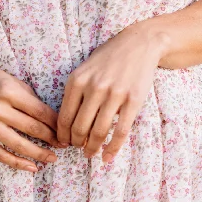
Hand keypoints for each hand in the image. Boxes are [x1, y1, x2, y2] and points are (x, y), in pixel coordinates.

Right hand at [0, 64, 63, 172]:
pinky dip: (18, 163)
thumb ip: (28, 96)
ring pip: (18, 145)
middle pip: (32, 128)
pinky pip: (1, 155)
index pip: (39, 111)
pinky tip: (32, 167)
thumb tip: (50, 117)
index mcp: (7, 91)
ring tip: (52, 158)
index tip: (66, 129)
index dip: (55, 122)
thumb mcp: (10, 80)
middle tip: (65, 145)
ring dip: (39, 154)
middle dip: (51, 138)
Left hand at [56, 26, 169, 162]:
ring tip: (90, 154)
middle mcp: (94, 87)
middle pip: (79, 127)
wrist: (139, 44)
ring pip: (99, 132)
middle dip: (76, 143)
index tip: (64, 143)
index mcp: (78, 80)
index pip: (64, 116)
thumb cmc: (109, 57)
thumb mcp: (85, 69)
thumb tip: (67, 123)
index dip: (62, 135)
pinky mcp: (133, 100)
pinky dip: (112, 148)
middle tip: (78, 149)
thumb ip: (76, 91)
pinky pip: (120, 131)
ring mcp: (114, 94)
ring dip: (92, 148)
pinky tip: (107, 157)